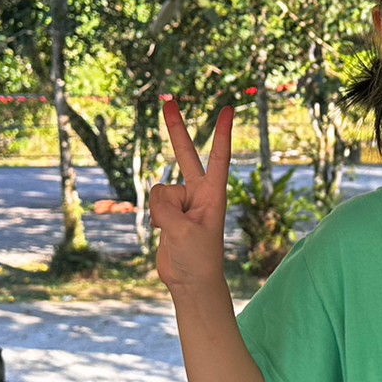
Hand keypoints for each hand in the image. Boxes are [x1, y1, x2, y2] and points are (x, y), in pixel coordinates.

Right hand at [150, 100, 233, 290]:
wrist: (191, 281)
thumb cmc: (198, 258)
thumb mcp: (183, 232)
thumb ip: (166, 208)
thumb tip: (157, 195)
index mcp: (214, 194)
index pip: (219, 157)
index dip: (222, 133)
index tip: (228, 109)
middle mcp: (199, 192)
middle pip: (185, 154)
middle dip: (176, 128)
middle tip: (169, 100)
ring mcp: (182, 201)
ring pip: (159, 190)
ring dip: (160, 211)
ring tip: (177, 231)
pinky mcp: (168, 211)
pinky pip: (153, 203)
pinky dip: (155, 217)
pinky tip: (166, 233)